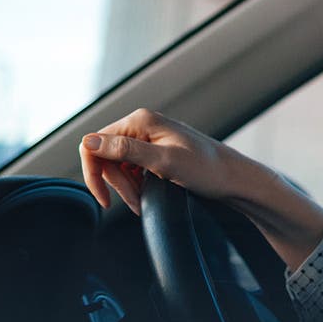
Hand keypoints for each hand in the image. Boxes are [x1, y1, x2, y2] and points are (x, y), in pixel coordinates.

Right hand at [78, 108, 272, 214]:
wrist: (233, 178)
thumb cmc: (207, 169)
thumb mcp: (164, 162)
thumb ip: (126, 151)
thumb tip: (89, 142)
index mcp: (141, 120)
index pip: (93, 143)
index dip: (93, 172)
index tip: (104, 199)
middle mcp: (142, 125)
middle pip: (105, 157)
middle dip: (116, 184)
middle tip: (136, 201)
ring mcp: (148, 138)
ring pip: (117, 166)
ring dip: (126, 187)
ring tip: (144, 201)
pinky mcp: (154, 151)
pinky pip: (131, 169)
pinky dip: (134, 185)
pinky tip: (147, 195)